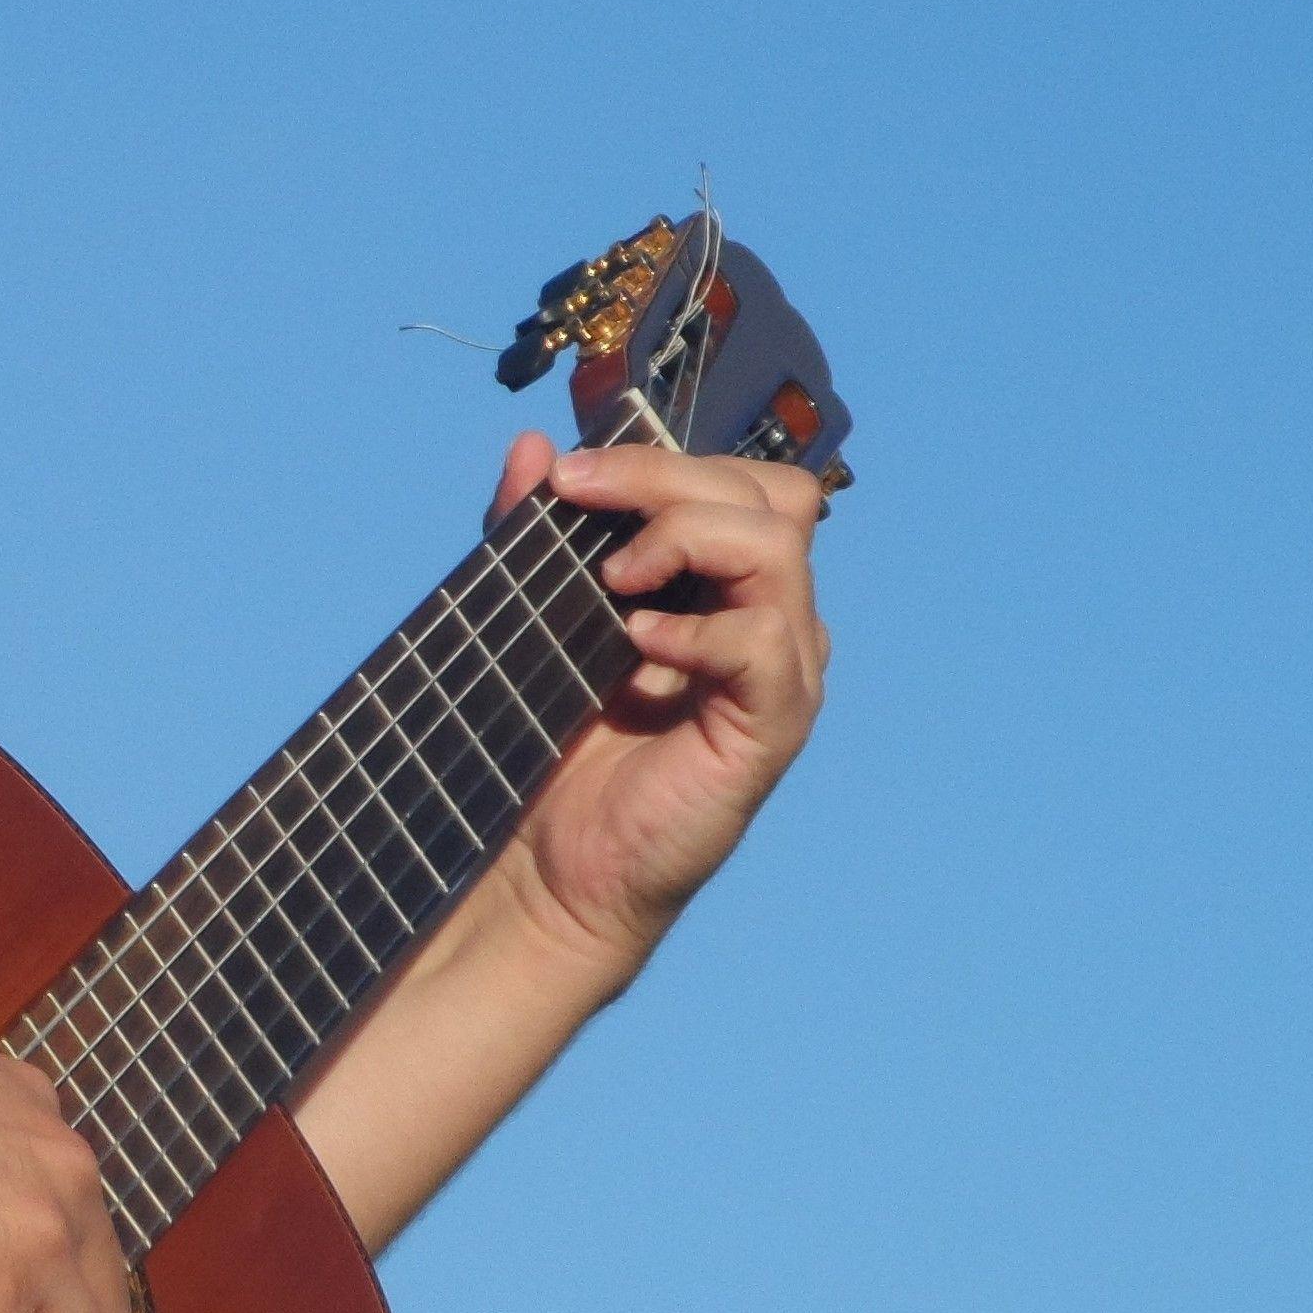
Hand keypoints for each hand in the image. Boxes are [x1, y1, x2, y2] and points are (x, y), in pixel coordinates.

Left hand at [483, 428, 831, 977]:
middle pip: (769, 494)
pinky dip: (702, 627)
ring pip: (778, 546)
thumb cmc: (551, 745)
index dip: (659, 460)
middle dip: (666, 476)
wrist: (548, 867)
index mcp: (724, 585)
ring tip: (612, 580)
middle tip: (579, 497)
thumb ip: (533, 534)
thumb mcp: (534, 615)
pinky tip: (637, 642)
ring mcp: (779, 670)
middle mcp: (768, 617)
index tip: (565, 475)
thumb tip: (532, 445)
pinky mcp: (770, 725)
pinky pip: (768, 641)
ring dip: (686, 535)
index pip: (737, 482)